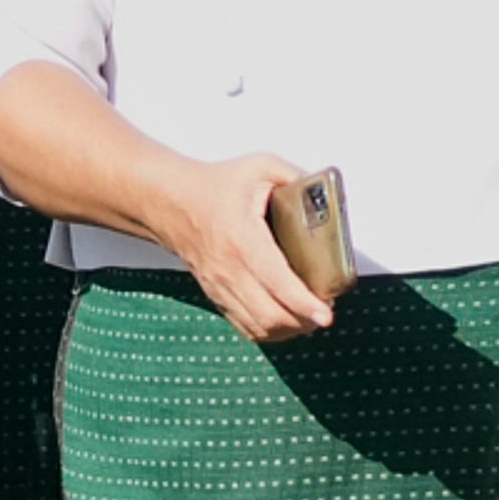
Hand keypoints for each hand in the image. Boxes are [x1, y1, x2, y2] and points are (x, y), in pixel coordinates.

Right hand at [161, 147, 338, 340]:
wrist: (171, 201)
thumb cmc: (213, 186)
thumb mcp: (259, 168)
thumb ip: (296, 177)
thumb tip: (327, 193)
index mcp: (242, 238)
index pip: (276, 281)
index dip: (304, 302)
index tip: (326, 313)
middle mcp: (229, 269)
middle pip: (270, 315)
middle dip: (304, 320)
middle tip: (325, 310)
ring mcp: (220, 287)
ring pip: (259, 327)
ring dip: (290, 328)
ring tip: (311, 317)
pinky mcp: (217, 296)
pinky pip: (246, 327)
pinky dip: (270, 331)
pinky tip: (286, 321)